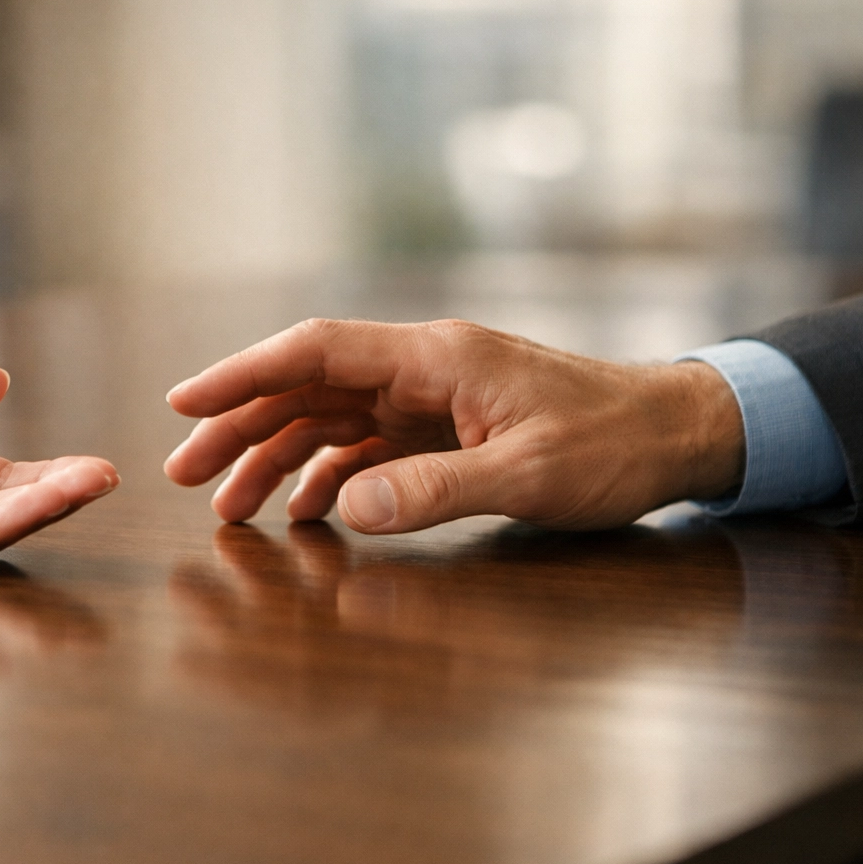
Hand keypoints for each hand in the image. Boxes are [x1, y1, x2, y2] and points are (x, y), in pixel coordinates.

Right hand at [164, 319, 742, 532]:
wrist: (678, 433)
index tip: (185, 403)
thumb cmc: (613, 444)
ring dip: (275, 456)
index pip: (316, 351)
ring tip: (228, 506)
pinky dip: (327, 476)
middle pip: (307, 387)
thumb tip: (344, 509)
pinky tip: (304, 512)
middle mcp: (422, 369)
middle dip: (240, 426)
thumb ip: (436, 489)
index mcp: (434, 358)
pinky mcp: (445, 428)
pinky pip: (366, 446)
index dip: (243, 373)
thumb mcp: (528, 474)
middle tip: (184, 473)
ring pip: (328, 418)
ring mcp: (432, 398)